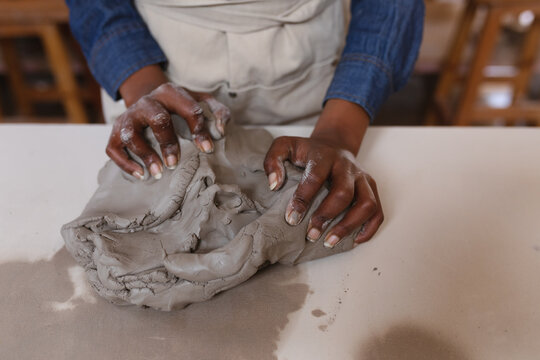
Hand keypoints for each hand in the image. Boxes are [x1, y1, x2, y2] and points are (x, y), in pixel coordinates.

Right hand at [106, 66, 229, 179]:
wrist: (149, 100)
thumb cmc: (180, 107)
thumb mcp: (201, 101)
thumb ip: (218, 111)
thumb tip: (221, 131)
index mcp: (170, 93)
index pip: (189, 109)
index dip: (199, 130)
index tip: (207, 150)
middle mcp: (147, 102)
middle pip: (157, 119)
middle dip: (168, 143)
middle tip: (175, 164)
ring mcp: (129, 116)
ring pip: (130, 134)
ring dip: (145, 154)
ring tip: (158, 173)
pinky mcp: (115, 132)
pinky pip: (113, 149)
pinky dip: (126, 164)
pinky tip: (142, 175)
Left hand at [263, 99, 383, 247]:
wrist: (333, 144)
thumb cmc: (306, 152)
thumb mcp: (284, 146)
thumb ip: (273, 161)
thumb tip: (274, 185)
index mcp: (324, 155)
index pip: (315, 178)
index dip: (303, 199)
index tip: (292, 218)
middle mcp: (347, 166)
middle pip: (343, 193)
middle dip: (326, 216)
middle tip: (311, 234)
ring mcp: (362, 178)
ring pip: (366, 203)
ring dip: (349, 225)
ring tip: (330, 242)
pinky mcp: (371, 188)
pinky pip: (377, 210)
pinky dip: (369, 228)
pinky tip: (354, 240)